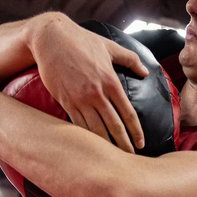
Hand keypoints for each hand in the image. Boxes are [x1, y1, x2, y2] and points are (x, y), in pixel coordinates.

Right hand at [29, 15, 148, 153]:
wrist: (50, 38)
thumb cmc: (81, 40)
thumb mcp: (109, 46)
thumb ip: (130, 59)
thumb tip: (146, 72)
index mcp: (111, 81)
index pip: (128, 113)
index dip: (136, 131)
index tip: (141, 143)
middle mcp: (97, 93)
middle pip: (114, 126)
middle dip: (124, 144)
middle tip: (131, 158)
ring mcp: (80, 99)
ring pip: (96, 130)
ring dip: (106, 146)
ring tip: (112, 157)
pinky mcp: (65, 101)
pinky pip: (78, 125)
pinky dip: (86, 137)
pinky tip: (92, 146)